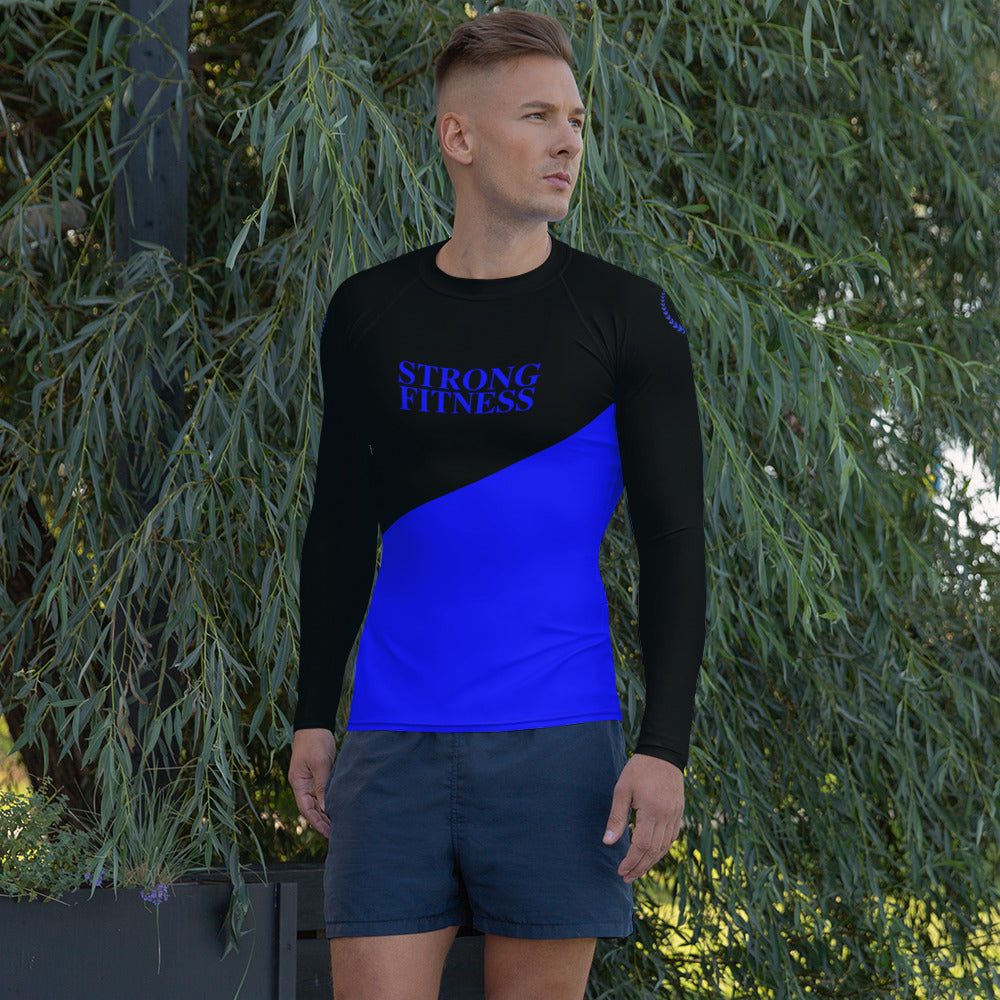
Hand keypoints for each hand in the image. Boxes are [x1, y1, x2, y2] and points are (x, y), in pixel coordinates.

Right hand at [288, 728, 336, 837]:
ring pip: (317, 802)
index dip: (316, 822)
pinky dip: (329, 801)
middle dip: (322, 821)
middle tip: (336, 834)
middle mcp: (303, 784)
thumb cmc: (315, 741)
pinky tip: (339, 807)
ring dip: (326, 813)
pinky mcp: (319, 774)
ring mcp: (310, 780)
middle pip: (312, 808)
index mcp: (298, 783)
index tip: (328, 833)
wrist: (316, 724)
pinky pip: (323, 793)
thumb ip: (322, 786)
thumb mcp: (320, 763)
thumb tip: (325, 808)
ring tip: (339, 825)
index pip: (306, 809)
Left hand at [602, 753, 683, 882]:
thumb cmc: (639, 770)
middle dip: (640, 867)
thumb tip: (608, 843)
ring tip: (637, 871)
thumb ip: (616, 818)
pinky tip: (652, 854)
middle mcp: (667, 817)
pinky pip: (671, 838)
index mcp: (652, 811)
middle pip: (654, 851)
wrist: (663, 754)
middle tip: (627, 878)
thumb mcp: (622, 790)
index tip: (620, 871)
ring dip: (651, 862)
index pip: (641, 845)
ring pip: (665, 847)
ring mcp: (675, 816)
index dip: (631, 861)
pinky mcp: (679, 813)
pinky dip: (661, 850)